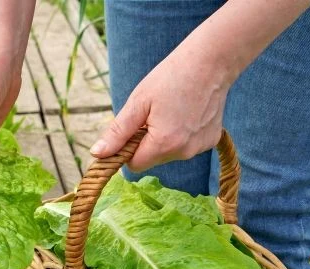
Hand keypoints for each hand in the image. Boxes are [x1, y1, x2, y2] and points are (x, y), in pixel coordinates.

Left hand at [90, 38, 235, 171]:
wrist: (211, 61)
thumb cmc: (171, 77)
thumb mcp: (138, 102)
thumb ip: (117, 132)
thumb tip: (97, 154)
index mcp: (163, 144)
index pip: (134, 165)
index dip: (128, 149)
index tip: (132, 129)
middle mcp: (184, 152)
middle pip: (152, 159)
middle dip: (146, 143)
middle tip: (152, 114)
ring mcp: (200, 148)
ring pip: (170, 153)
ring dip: (164, 139)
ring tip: (171, 110)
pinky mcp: (212, 141)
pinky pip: (187, 146)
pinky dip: (183, 134)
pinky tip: (187, 113)